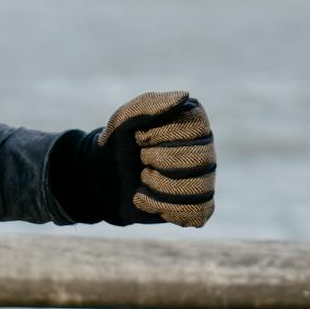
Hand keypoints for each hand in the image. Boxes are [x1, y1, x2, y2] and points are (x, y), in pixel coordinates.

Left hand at [47, 89, 216, 226]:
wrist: (103, 180)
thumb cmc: (117, 144)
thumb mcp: (123, 121)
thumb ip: (149, 105)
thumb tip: (184, 96)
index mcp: (193, 120)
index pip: (196, 127)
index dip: (163, 135)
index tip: (140, 138)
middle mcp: (206, 148)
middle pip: (199, 159)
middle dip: (159, 161)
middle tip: (142, 160)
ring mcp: (205, 178)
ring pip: (197, 188)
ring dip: (158, 186)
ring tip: (143, 179)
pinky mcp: (198, 206)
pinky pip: (194, 212)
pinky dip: (162, 208)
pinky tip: (147, 199)